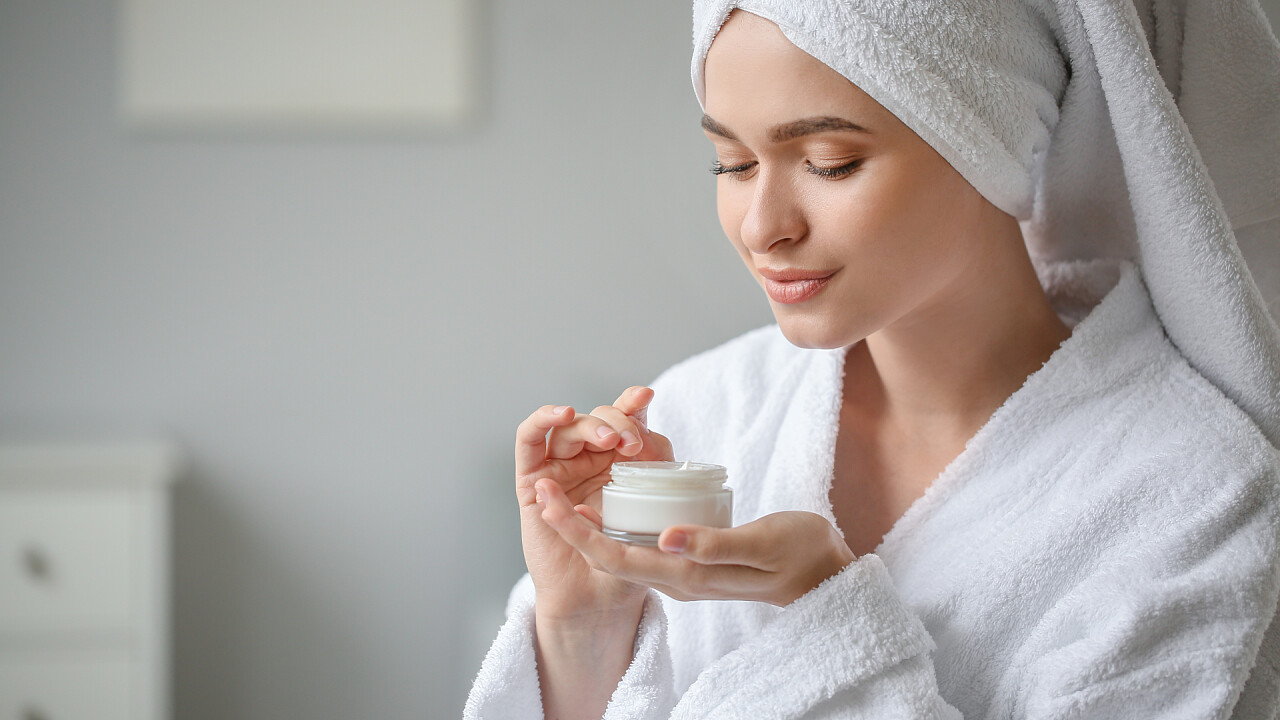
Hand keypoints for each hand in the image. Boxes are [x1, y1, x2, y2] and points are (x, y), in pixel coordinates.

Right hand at [515, 386, 674, 620]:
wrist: (599, 597)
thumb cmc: (629, 559)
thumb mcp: (651, 514)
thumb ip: (653, 475)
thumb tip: (656, 439)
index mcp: (618, 462)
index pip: (624, 420)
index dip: (632, 403)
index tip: (647, 397)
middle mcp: (588, 460)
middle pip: (597, 419)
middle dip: (618, 422)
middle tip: (634, 444)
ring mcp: (558, 468)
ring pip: (568, 426)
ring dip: (590, 425)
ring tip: (611, 440)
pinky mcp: (531, 481)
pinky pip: (528, 441)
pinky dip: (542, 420)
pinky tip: (563, 414)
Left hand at [538, 488, 854, 606]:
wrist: (830, 574)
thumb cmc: (803, 554)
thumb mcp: (763, 544)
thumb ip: (714, 544)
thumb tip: (667, 537)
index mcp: (689, 577)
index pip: (618, 559)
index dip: (578, 534)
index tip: (545, 502)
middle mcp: (680, 580)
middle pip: (612, 556)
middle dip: (571, 529)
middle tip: (538, 492)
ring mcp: (687, 572)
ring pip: (625, 551)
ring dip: (590, 526)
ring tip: (561, 493)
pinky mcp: (695, 561)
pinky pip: (645, 545)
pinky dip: (620, 523)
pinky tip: (613, 499)